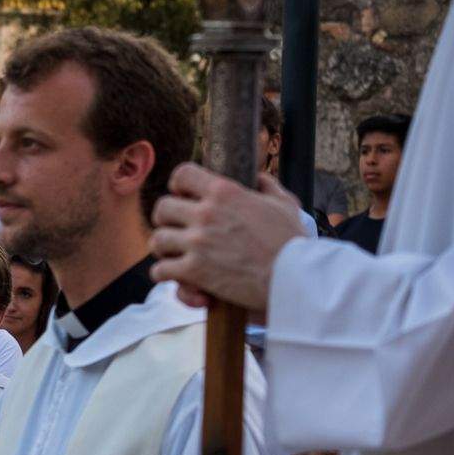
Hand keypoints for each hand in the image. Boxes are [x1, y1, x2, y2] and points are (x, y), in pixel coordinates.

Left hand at [150, 165, 305, 312]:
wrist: (296, 279)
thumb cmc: (293, 242)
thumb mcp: (285, 204)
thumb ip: (267, 187)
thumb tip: (257, 177)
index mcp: (225, 192)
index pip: (182, 175)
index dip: (179, 185)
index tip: (184, 197)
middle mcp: (206, 213)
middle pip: (162, 208)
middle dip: (167, 219)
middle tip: (177, 229)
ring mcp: (197, 242)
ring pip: (157, 240)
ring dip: (165, 249)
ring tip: (175, 254)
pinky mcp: (194, 271)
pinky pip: (160, 270)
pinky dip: (166, 275)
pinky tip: (177, 277)